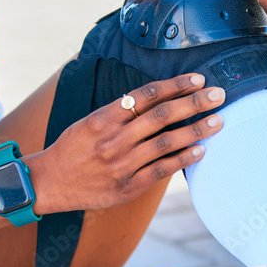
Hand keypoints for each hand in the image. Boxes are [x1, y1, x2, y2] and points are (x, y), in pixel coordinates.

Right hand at [26, 74, 224, 212]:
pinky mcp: (126, 187)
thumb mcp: (89, 122)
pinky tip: (200, 150)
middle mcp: (113, 140)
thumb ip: (120, 112)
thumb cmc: (72, 149)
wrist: (48, 183)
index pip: (146, 95)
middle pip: (161, 116)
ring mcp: (121, 165)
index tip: (198, 79)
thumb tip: (157, 98)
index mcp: (103, 118)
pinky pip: (161, 170)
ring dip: (195, 130)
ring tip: (218, 121)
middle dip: (194, 103)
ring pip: (165, 143)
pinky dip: (182, 159)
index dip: (175, 85)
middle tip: (218, 94)